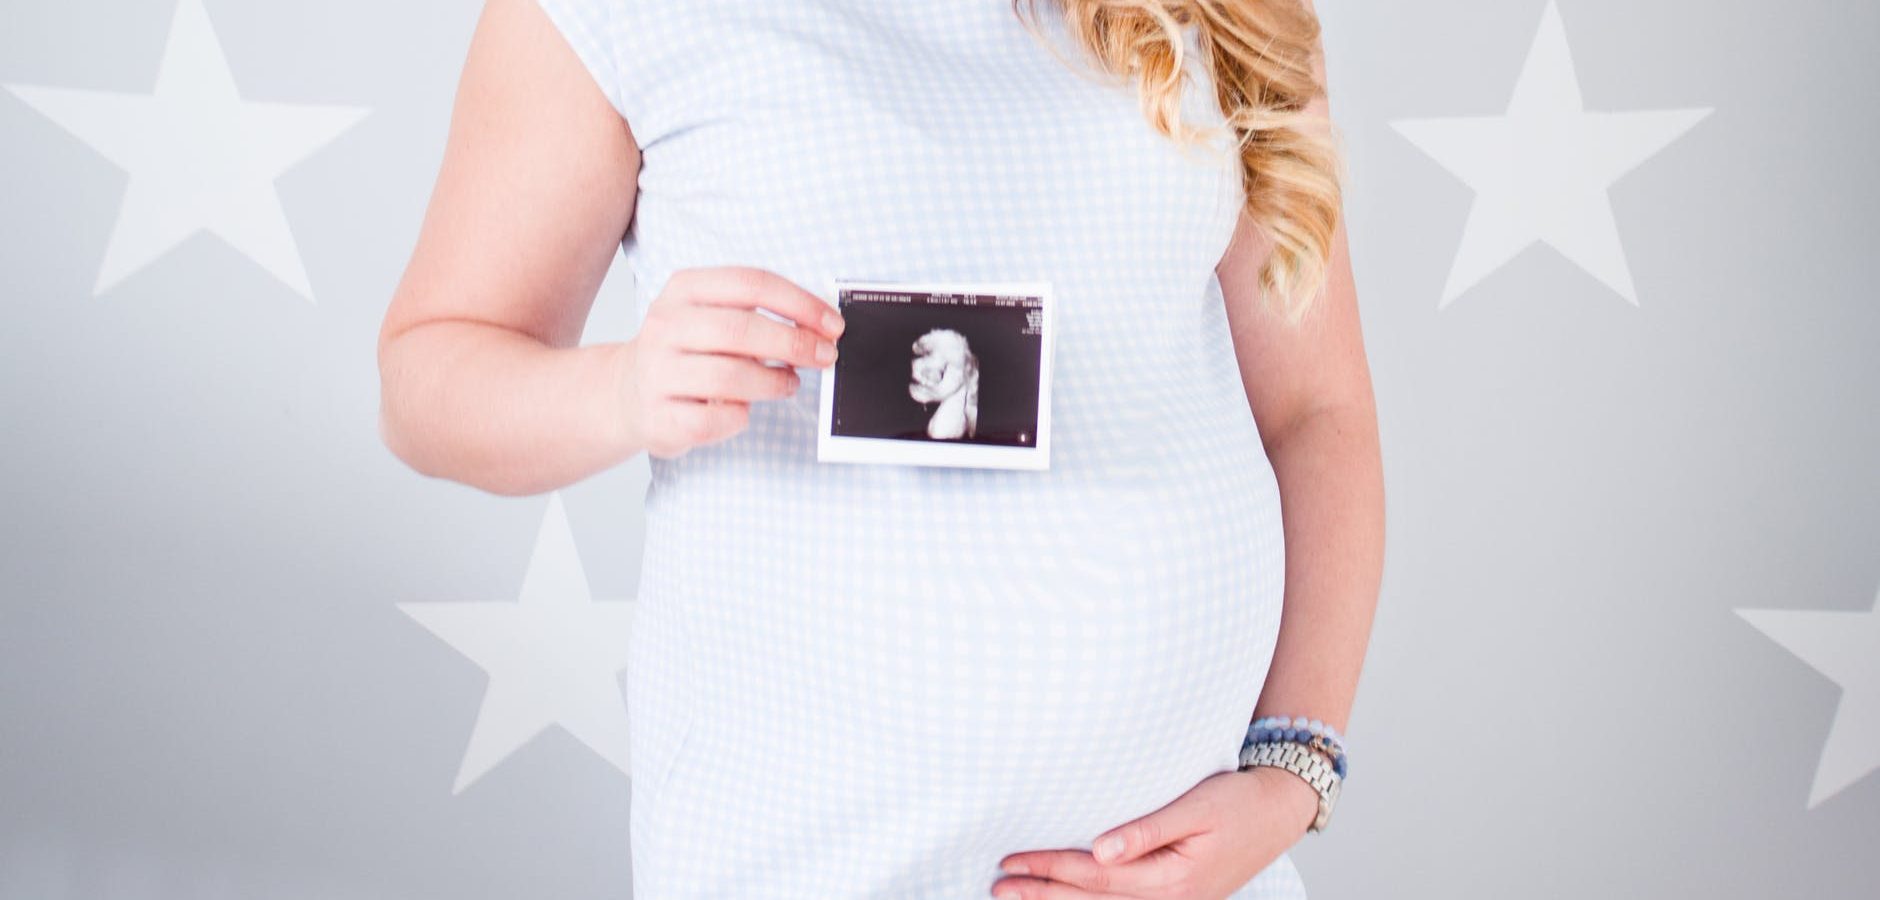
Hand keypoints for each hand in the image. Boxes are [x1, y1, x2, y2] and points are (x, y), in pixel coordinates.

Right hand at [618, 266, 843, 458]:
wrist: (628, 392)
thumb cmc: (687, 350)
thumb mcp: (714, 314)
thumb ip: (759, 314)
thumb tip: (820, 327)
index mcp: (684, 289)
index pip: (751, 283)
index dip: (800, 304)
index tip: (833, 325)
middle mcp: (665, 325)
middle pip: (741, 329)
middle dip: (794, 344)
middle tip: (825, 357)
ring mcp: (657, 372)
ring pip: (730, 377)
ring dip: (774, 382)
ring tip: (788, 383)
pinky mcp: (659, 416)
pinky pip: (716, 419)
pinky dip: (741, 417)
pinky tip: (743, 409)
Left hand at [991, 767, 1318, 899]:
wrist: (1280, 810)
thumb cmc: (1238, 801)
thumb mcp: (1196, 807)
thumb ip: (1148, 831)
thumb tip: (1101, 851)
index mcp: (1173, 880)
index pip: (1096, 878)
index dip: (1050, 869)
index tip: (1011, 861)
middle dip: (1042, 894)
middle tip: (998, 886)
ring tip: (1018, 896)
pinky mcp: (1177, 897)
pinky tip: (1066, 899)